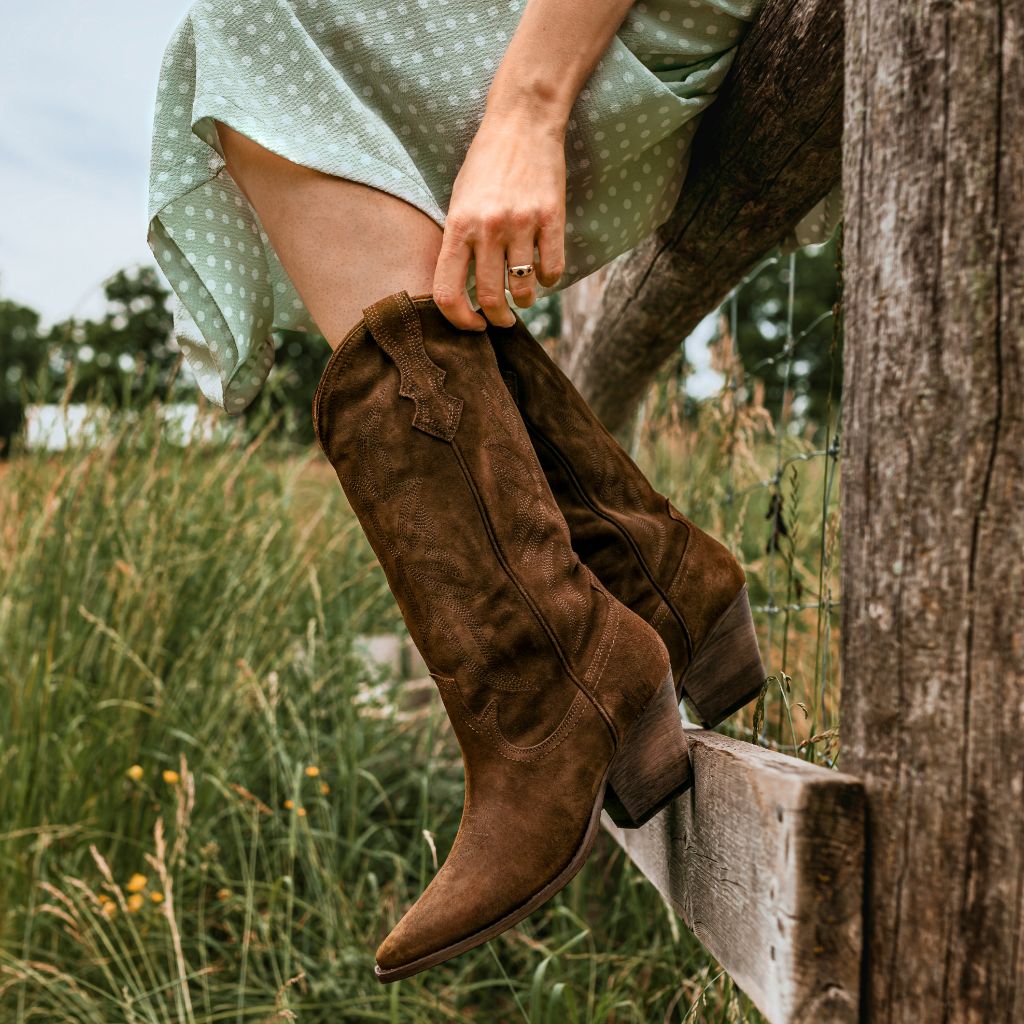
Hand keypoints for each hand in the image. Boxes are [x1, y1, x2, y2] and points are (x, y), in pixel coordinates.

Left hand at [433, 111, 566, 330]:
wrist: (522, 122)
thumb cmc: (486, 164)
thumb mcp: (458, 201)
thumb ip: (458, 242)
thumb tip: (460, 290)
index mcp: (458, 226)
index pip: (447, 292)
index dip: (459, 320)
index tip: (472, 325)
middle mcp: (487, 229)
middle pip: (490, 298)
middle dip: (497, 319)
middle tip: (502, 320)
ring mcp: (521, 224)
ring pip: (524, 290)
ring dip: (525, 302)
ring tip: (524, 297)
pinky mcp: (552, 218)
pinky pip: (552, 269)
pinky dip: (549, 280)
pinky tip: (544, 273)